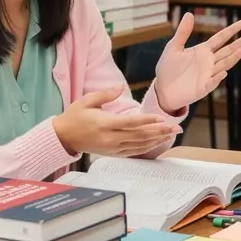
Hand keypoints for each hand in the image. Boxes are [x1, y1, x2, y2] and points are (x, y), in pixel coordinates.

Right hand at [53, 89, 177, 157]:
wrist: (64, 137)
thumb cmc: (75, 116)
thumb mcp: (86, 101)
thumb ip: (105, 94)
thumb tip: (120, 86)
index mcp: (104, 124)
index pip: (130, 123)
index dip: (147, 121)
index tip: (161, 118)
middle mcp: (110, 138)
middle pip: (139, 135)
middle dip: (159, 131)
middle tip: (176, 127)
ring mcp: (112, 148)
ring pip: (139, 145)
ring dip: (157, 140)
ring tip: (172, 134)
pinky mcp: (113, 153)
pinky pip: (134, 151)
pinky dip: (147, 147)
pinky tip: (158, 142)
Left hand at [154, 12, 240, 112]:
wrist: (163, 89)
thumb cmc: (168, 68)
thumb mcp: (173, 47)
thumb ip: (183, 32)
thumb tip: (189, 13)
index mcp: (203, 50)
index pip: (222, 38)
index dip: (233, 30)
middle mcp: (209, 61)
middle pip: (229, 50)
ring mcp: (208, 74)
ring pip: (225, 64)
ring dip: (234, 57)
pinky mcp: (203, 87)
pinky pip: (212, 82)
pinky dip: (218, 77)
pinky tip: (223, 72)